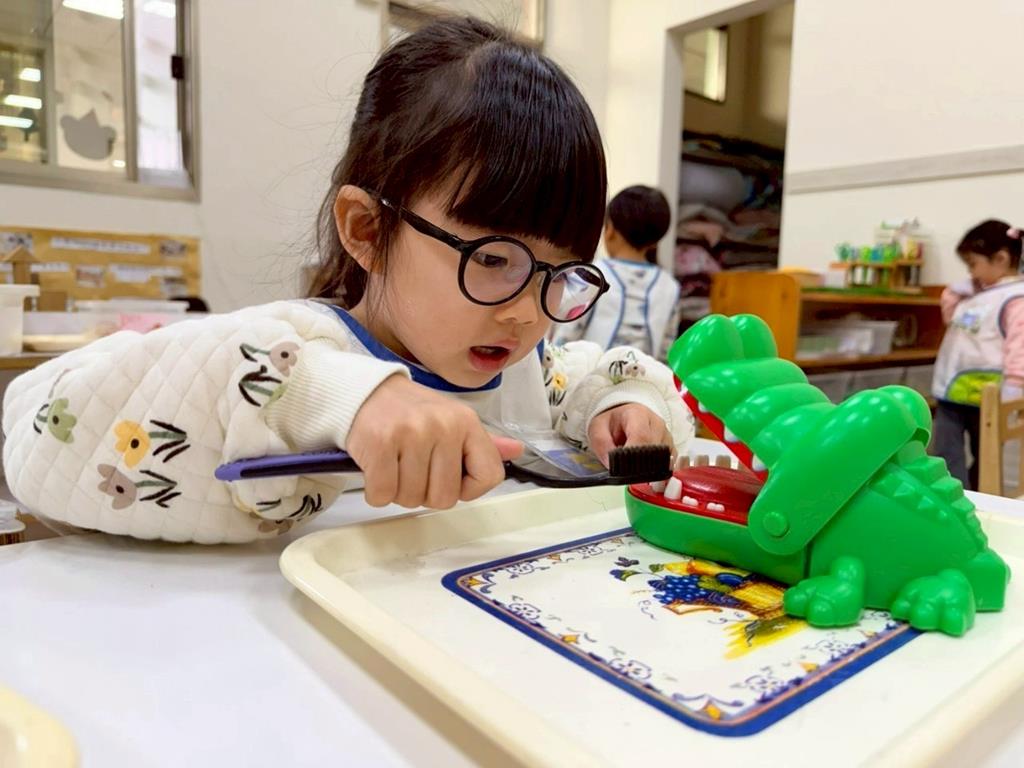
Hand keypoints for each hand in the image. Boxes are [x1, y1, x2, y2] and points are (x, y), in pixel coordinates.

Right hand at [348, 376, 522, 508]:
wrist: (365, 392)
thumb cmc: (410, 414)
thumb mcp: (452, 420)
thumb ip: (482, 443)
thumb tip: (516, 450)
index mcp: (466, 422)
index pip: (488, 476)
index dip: (468, 490)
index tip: (451, 479)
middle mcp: (443, 426)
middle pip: (444, 498)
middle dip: (425, 493)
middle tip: (412, 468)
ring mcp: (411, 434)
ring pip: (412, 498)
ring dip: (399, 491)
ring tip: (395, 465)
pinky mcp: (380, 444)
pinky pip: (383, 494)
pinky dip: (377, 491)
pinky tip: (378, 470)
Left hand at [587, 403, 672, 466]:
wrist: (622, 417)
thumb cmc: (612, 422)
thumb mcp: (598, 428)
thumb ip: (601, 444)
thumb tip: (611, 465)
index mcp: (638, 414)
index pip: (642, 437)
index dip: (632, 456)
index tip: (621, 468)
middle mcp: (657, 424)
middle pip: (654, 450)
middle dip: (638, 465)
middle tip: (623, 470)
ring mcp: (666, 436)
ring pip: (663, 459)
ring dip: (647, 468)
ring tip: (632, 465)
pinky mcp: (670, 448)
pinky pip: (668, 463)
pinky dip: (656, 470)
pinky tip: (643, 468)